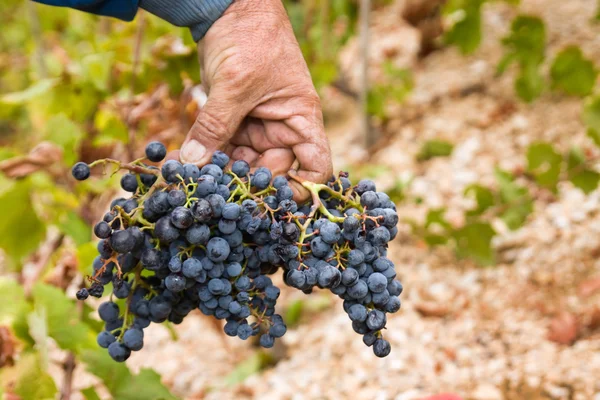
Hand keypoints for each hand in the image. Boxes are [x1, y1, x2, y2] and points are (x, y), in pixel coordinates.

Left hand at [173, 0, 332, 200]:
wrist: (229, 8)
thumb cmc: (250, 38)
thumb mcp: (235, 85)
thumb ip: (215, 126)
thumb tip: (193, 165)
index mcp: (301, 120)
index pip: (315, 165)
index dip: (303, 188)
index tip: (275, 202)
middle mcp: (283, 129)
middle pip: (273, 171)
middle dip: (247, 184)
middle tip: (218, 195)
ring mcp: (258, 126)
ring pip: (244, 163)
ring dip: (221, 173)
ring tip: (195, 182)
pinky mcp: (234, 121)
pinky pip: (223, 148)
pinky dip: (207, 157)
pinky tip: (185, 167)